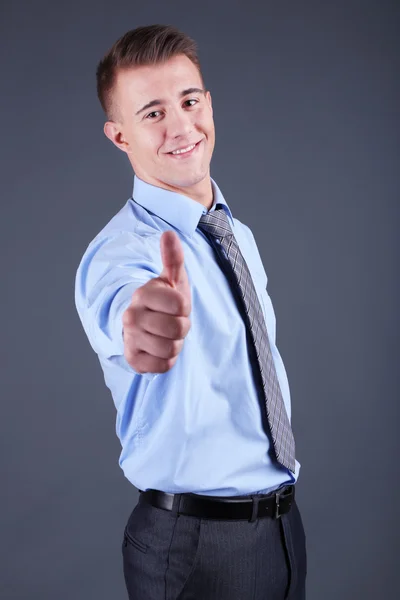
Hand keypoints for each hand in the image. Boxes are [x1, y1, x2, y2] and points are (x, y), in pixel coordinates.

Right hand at [122, 230, 191, 373]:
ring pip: (171, 349)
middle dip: (182, 327)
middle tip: (173, 322)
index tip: (176, 305)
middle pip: (178, 329)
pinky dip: (167, 360)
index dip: (185, 307)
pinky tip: (159, 349)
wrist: (143, 325)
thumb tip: (169, 234)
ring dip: (176, 344)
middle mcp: (131, 316)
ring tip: (166, 335)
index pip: (181, 305)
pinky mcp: (133, 360)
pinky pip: (164, 366)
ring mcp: (130, 339)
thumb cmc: (163, 300)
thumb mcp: (171, 278)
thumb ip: (173, 258)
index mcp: (143, 294)